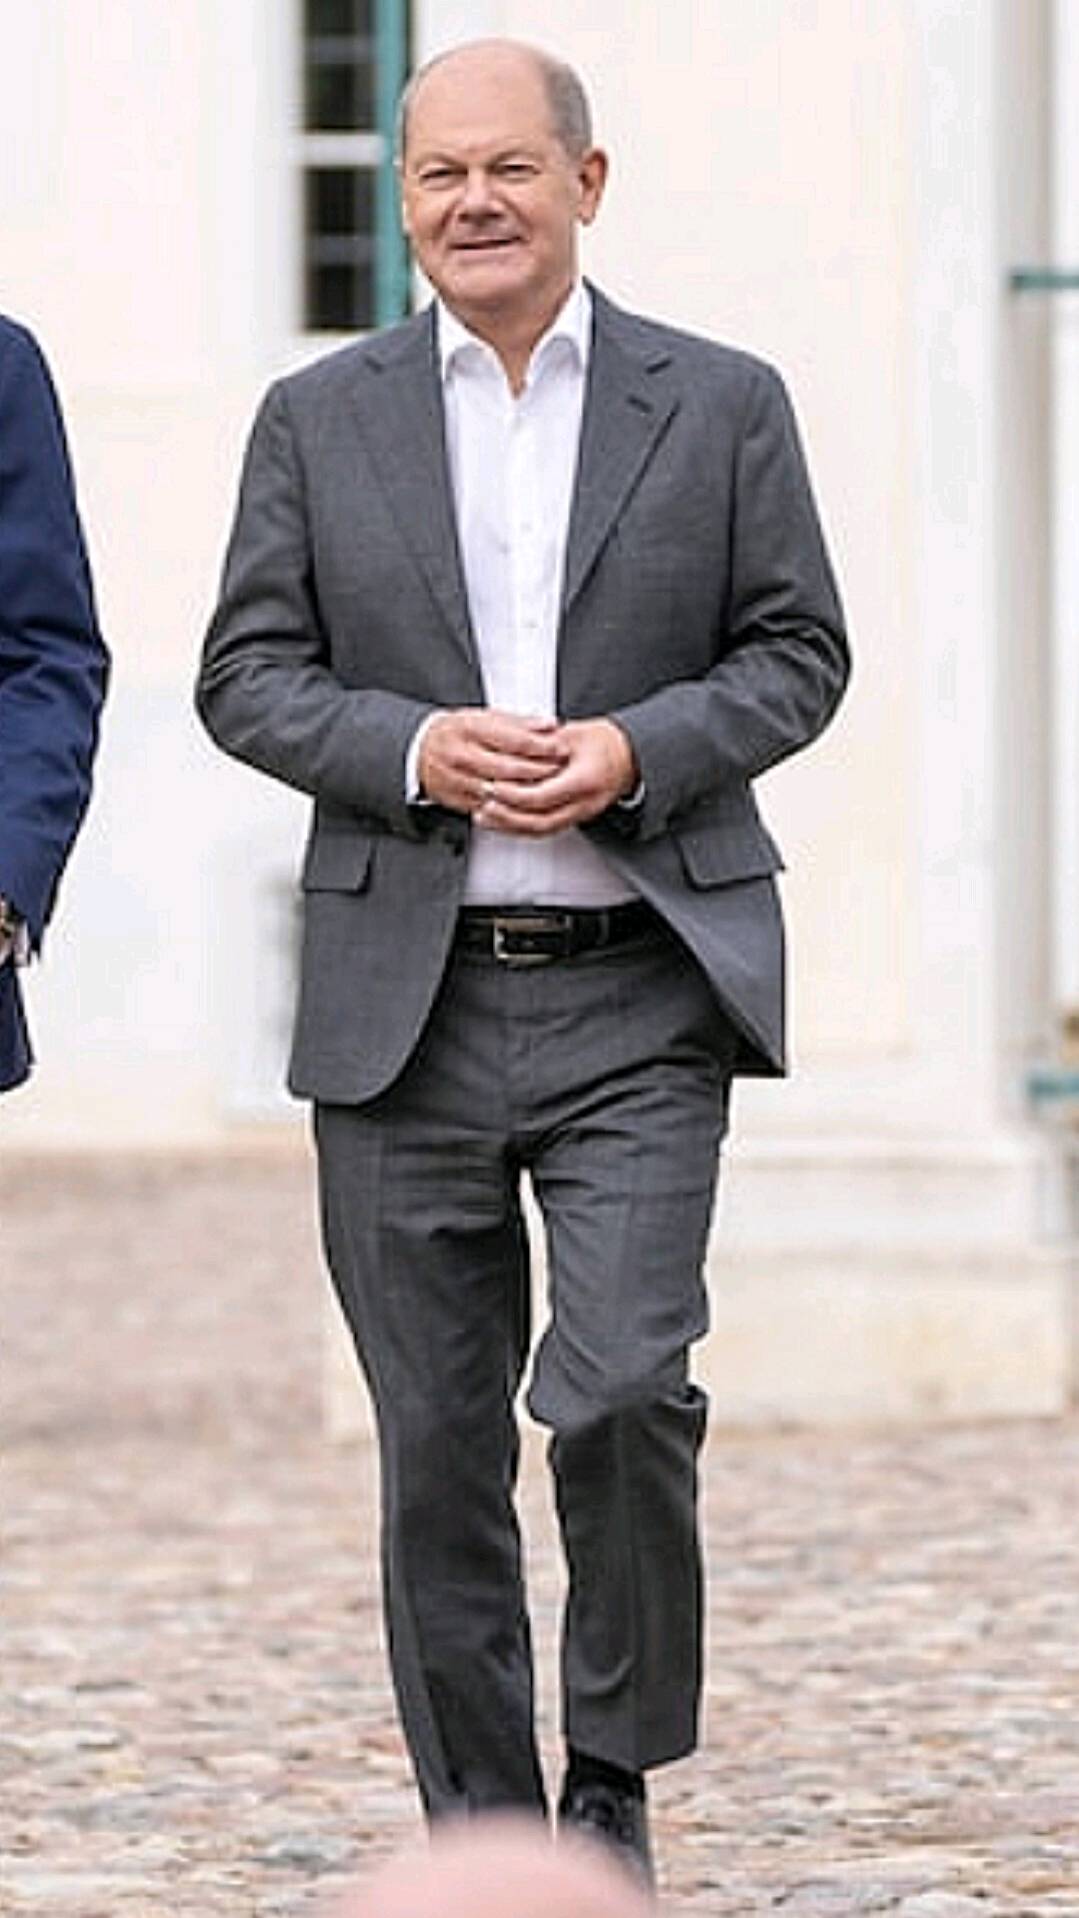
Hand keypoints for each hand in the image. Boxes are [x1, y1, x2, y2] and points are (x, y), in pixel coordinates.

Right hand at [418, 708, 569, 814]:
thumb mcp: (484, 717)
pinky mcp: (458, 800)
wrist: (419, 752)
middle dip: (540, 769)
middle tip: (560, 767)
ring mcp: (458, 780)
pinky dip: (512, 805)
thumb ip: (519, 722)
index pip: (512, 739)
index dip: (541, 745)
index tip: (559, 747)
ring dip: (529, 790)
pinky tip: (528, 801)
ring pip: (501, 790)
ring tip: (550, 785)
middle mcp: (462, 755)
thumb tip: (549, 725)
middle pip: (509, 767)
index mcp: (469, 730)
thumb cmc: (455, 732)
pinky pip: (490, 806)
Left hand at [476, 719, 637, 836]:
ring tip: (486, 816)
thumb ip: (542, 744)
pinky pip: (545, 830)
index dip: (514, 794)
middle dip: (507, 815)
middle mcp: (584, 803)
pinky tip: (504, 821)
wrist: (628, 758)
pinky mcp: (575, 818)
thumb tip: (512, 749)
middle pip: (539, 821)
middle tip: (483, 803)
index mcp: (584, 779)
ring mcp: (581, 814)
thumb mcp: (573, 734)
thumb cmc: (604, 743)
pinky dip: (521, 828)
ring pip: (541, 830)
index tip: (493, 785)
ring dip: (510, 826)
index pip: (542, 796)